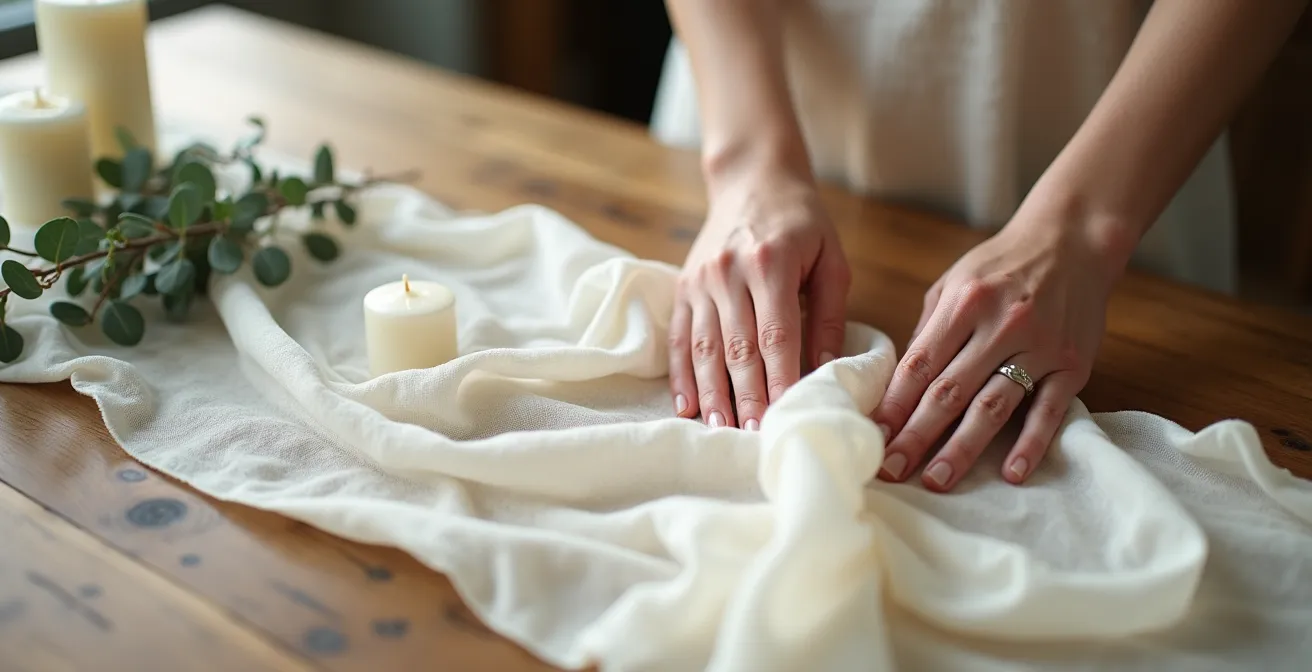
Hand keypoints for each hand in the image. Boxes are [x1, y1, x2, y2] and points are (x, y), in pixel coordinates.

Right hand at [670, 166, 849, 428]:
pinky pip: (678, 337)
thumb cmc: (802, 222)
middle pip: (737, 347)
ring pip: (703, 347)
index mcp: (771, 263)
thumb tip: (827, 369)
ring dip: (711, 393)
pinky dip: (681, 374)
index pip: (777, 335)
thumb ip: (830, 315)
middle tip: (755, 438)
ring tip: (720, 430)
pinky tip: (687, 406)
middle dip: (746, 397)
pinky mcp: (683, 286)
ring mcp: (700, 279)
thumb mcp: (831, 260)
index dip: (780, 380)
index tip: (787, 416)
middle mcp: (729, 272)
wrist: (752, 179)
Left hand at [872, 204, 1125, 490]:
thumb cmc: (1003, 264)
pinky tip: (1010, 472)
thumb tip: (901, 380)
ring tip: (937, 480)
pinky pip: (1048, 410)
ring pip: (993, 405)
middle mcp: (1000, 325)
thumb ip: (929, 328)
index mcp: (964, 304)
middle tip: (892, 470)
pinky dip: (1031, 443)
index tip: (873, 435)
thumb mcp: (955, 282)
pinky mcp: (1073, 364)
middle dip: (916, 435)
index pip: (920, 364)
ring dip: (962, 447)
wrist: (1074, 239)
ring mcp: (1039, 346)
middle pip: (949, 391)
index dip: (894, 404)